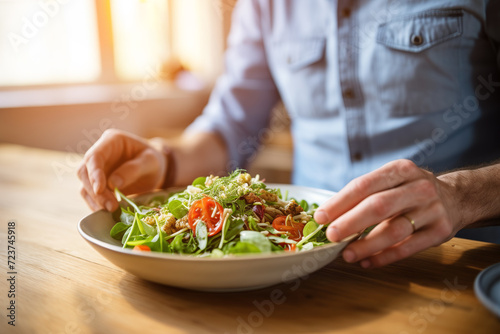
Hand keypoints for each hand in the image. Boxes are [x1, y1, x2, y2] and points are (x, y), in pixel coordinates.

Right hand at [77, 129, 166, 211]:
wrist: (154, 169)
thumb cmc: (153, 161)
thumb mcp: (151, 161)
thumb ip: (134, 169)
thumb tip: (113, 184)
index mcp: (111, 140)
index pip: (94, 156)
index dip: (94, 173)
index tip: (100, 189)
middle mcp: (99, 153)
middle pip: (84, 172)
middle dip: (96, 192)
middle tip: (111, 206)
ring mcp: (96, 169)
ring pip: (85, 186)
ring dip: (96, 201)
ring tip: (113, 210)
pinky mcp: (97, 184)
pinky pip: (91, 196)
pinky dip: (98, 205)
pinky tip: (109, 212)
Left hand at [314, 159, 460, 267]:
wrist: (457, 198)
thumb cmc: (410, 190)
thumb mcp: (391, 180)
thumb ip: (364, 195)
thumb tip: (327, 217)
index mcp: (400, 170)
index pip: (364, 185)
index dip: (340, 202)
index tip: (320, 217)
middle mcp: (418, 187)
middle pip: (378, 206)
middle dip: (350, 223)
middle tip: (330, 236)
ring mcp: (432, 210)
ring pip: (394, 230)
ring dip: (367, 245)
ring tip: (346, 255)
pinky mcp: (441, 232)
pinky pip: (408, 248)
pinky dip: (385, 257)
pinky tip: (367, 262)